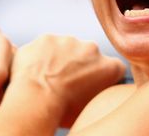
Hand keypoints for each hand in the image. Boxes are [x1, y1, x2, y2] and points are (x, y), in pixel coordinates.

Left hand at [8, 35, 125, 127]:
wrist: (36, 99)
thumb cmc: (62, 111)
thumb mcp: (91, 107)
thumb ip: (99, 93)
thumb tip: (95, 92)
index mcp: (109, 68)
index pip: (114, 68)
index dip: (101, 77)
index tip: (90, 86)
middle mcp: (93, 49)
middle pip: (88, 55)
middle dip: (79, 65)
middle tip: (66, 82)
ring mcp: (69, 41)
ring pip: (66, 48)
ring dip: (60, 58)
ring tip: (48, 78)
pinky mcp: (47, 38)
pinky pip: (45, 46)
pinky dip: (40, 55)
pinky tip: (34, 71)